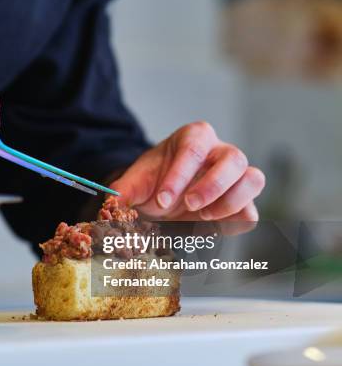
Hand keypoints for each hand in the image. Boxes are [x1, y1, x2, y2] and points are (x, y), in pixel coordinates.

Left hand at [112, 122, 264, 223]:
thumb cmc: (155, 181)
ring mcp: (237, 176)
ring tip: (203, 217)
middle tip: (189, 206)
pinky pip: (252, 210)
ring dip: (230, 202)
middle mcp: (221, 152)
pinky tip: (215, 228)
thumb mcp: (136, 182)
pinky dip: (237, 222)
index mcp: (195, 137)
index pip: (193, 150)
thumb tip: (112, 206)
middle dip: (212, 186)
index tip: (162, 200)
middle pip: (234, 160)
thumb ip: (122, 192)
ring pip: (253, 179)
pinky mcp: (243, 202)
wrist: (165, 196)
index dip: (179, 176)